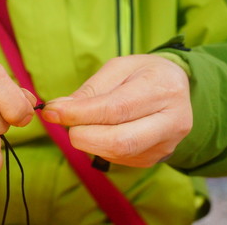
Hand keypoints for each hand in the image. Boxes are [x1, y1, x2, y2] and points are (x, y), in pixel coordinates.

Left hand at [42, 54, 191, 166]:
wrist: (175, 88)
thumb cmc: (143, 73)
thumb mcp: (118, 68)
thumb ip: (90, 90)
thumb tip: (58, 109)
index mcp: (162, 89)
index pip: (116, 109)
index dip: (80, 114)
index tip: (51, 111)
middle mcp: (171, 121)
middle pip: (119, 141)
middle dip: (82, 135)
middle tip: (65, 122)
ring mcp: (165, 144)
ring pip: (117, 153)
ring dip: (89, 141)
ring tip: (84, 122)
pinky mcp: (154, 158)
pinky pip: (119, 158)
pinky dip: (100, 146)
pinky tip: (101, 131)